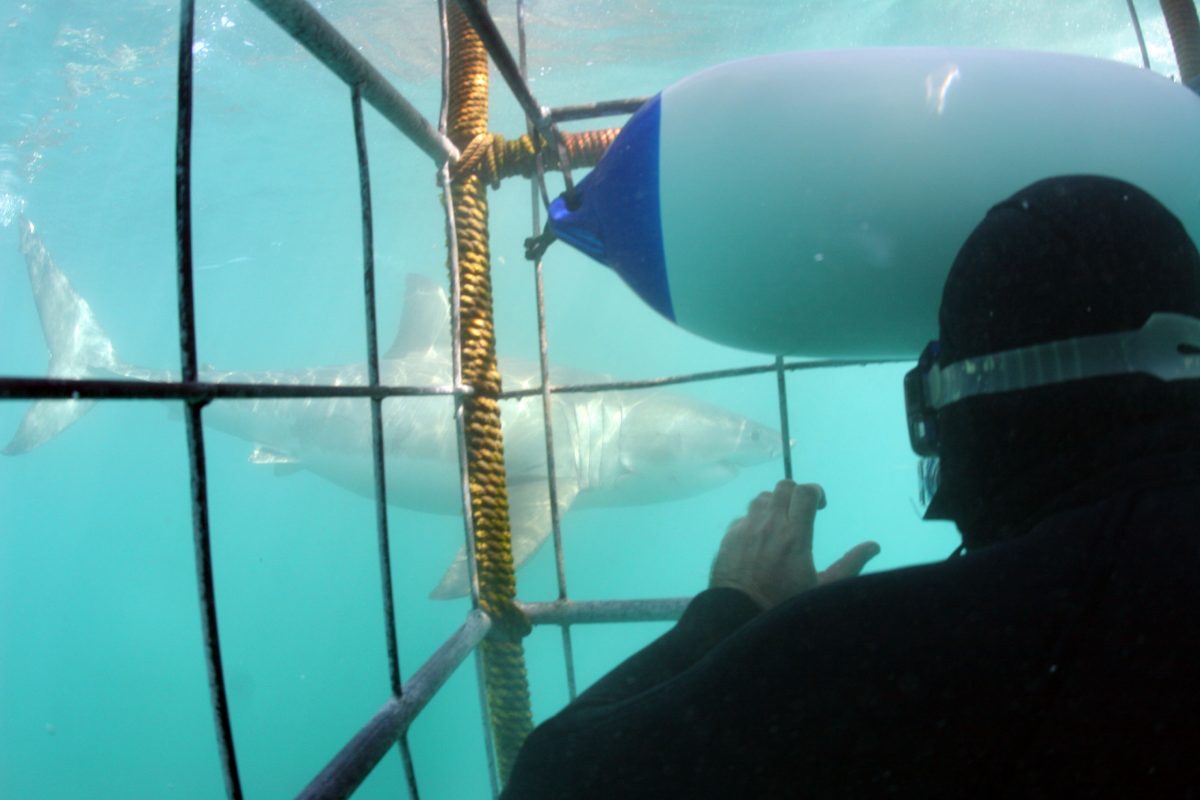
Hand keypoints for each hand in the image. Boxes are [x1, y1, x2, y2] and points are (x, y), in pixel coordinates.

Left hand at [709, 480, 879, 609]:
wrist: (739, 615)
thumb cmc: (785, 604)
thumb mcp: (823, 589)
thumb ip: (849, 564)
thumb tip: (874, 546)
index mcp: (795, 535)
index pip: (805, 492)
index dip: (816, 492)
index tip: (820, 507)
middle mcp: (769, 525)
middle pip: (783, 487)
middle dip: (796, 494)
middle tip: (801, 512)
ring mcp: (746, 528)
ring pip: (762, 498)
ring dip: (774, 505)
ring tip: (779, 524)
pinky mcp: (729, 535)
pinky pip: (744, 516)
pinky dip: (754, 521)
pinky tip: (759, 540)